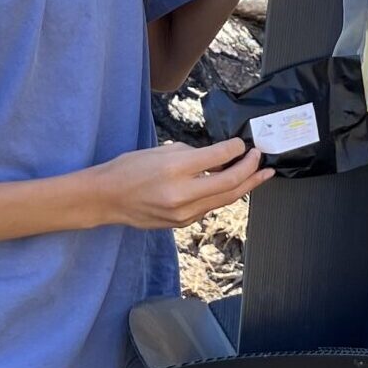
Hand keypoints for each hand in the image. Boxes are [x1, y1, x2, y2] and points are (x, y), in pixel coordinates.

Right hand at [94, 138, 268, 228]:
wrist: (107, 198)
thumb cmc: (131, 168)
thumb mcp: (162, 151)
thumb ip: (194, 155)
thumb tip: (220, 157)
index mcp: (175, 168)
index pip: (219, 157)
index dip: (237, 148)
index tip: (243, 144)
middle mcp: (182, 193)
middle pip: (230, 183)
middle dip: (251, 170)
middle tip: (260, 159)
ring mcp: (182, 213)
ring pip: (224, 199)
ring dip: (245, 185)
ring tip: (261, 175)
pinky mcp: (181, 223)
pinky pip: (210, 208)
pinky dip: (224, 195)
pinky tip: (232, 186)